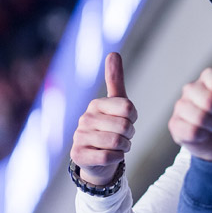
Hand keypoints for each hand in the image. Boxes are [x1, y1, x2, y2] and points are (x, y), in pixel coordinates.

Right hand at [70, 52, 137, 184]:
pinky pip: (109, 157)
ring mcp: (79, 137)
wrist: (97, 159)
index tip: (126, 121)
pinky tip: (111, 156)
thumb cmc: (110, 128)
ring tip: (118, 146)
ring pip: (117, 142)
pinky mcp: (78, 155)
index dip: (133, 118)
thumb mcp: (117, 104)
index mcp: (96, 104)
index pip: (129, 108)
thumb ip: (115, 80)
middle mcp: (85, 119)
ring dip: (124, 147)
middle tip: (123, 137)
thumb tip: (113, 52)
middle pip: (124, 126)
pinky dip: (117, 158)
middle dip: (130, 135)